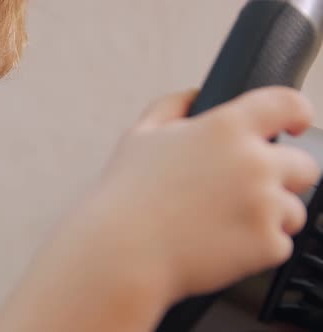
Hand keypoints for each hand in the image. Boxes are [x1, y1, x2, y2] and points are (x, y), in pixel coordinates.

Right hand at [0, 87, 319, 331]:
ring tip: (224, 224)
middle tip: (244, 192)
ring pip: (293, 209)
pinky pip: (279, 244)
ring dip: (269, 215)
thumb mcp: (140, 135)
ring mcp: (265, 205)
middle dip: (281, 177)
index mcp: (226, 129)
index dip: (297, 112)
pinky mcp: (267, 245)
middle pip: (303, 165)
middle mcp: (254, 162)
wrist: (122, 252)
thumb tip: (194, 95)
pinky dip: (257, 248)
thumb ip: (172, 106)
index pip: (286, 104)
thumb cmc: (126, 195)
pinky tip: (221, 244)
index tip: (297, 124)